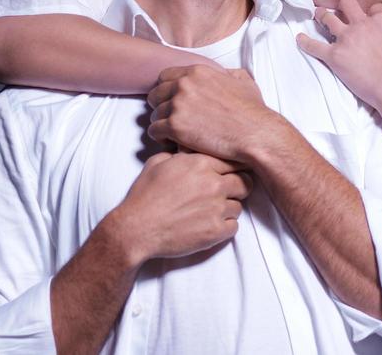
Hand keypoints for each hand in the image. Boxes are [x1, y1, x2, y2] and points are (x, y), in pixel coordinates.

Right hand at [108, 151, 251, 263]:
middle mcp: (213, 183)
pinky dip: (225, 227)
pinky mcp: (215, 231)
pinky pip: (234, 227)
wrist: (136, 228)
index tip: (233, 172)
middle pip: (244, 182)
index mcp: (201, 163)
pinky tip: (211, 225)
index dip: (234, 167)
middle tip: (228, 192)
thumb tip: (185, 150)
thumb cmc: (144, 195)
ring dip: (229, 208)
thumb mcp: (158, 163)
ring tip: (211, 211)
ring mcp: (216, 208)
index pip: (234, 160)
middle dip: (238, 186)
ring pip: (239, 206)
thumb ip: (179, 154)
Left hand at [146, 65, 279, 164]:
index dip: (166, 89)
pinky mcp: (175, 126)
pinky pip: (154, 130)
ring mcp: (178, 105)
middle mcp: (184, 84)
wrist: (255, 134)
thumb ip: (226, 73)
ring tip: (172, 133)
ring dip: (162, 123)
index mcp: (198, 72)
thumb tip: (223, 74)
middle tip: (170, 118)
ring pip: (154, 114)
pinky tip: (172, 142)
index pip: (165, 76)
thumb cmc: (252, 112)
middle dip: (160, 106)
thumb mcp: (242, 81)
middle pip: (155, 94)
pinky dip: (160, 138)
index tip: (171, 100)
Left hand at [297, 0, 381, 112]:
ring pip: (328, 18)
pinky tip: (299, 39)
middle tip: (340, 10)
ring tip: (317, 14)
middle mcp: (362, 25)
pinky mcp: (335, 57)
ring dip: (321, 15)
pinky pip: (315, 46)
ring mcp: (347, 40)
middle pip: (347, 3)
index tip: (371, 18)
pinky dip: (305, 42)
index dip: (372, 13)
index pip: (374, 8)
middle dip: (343, 6)